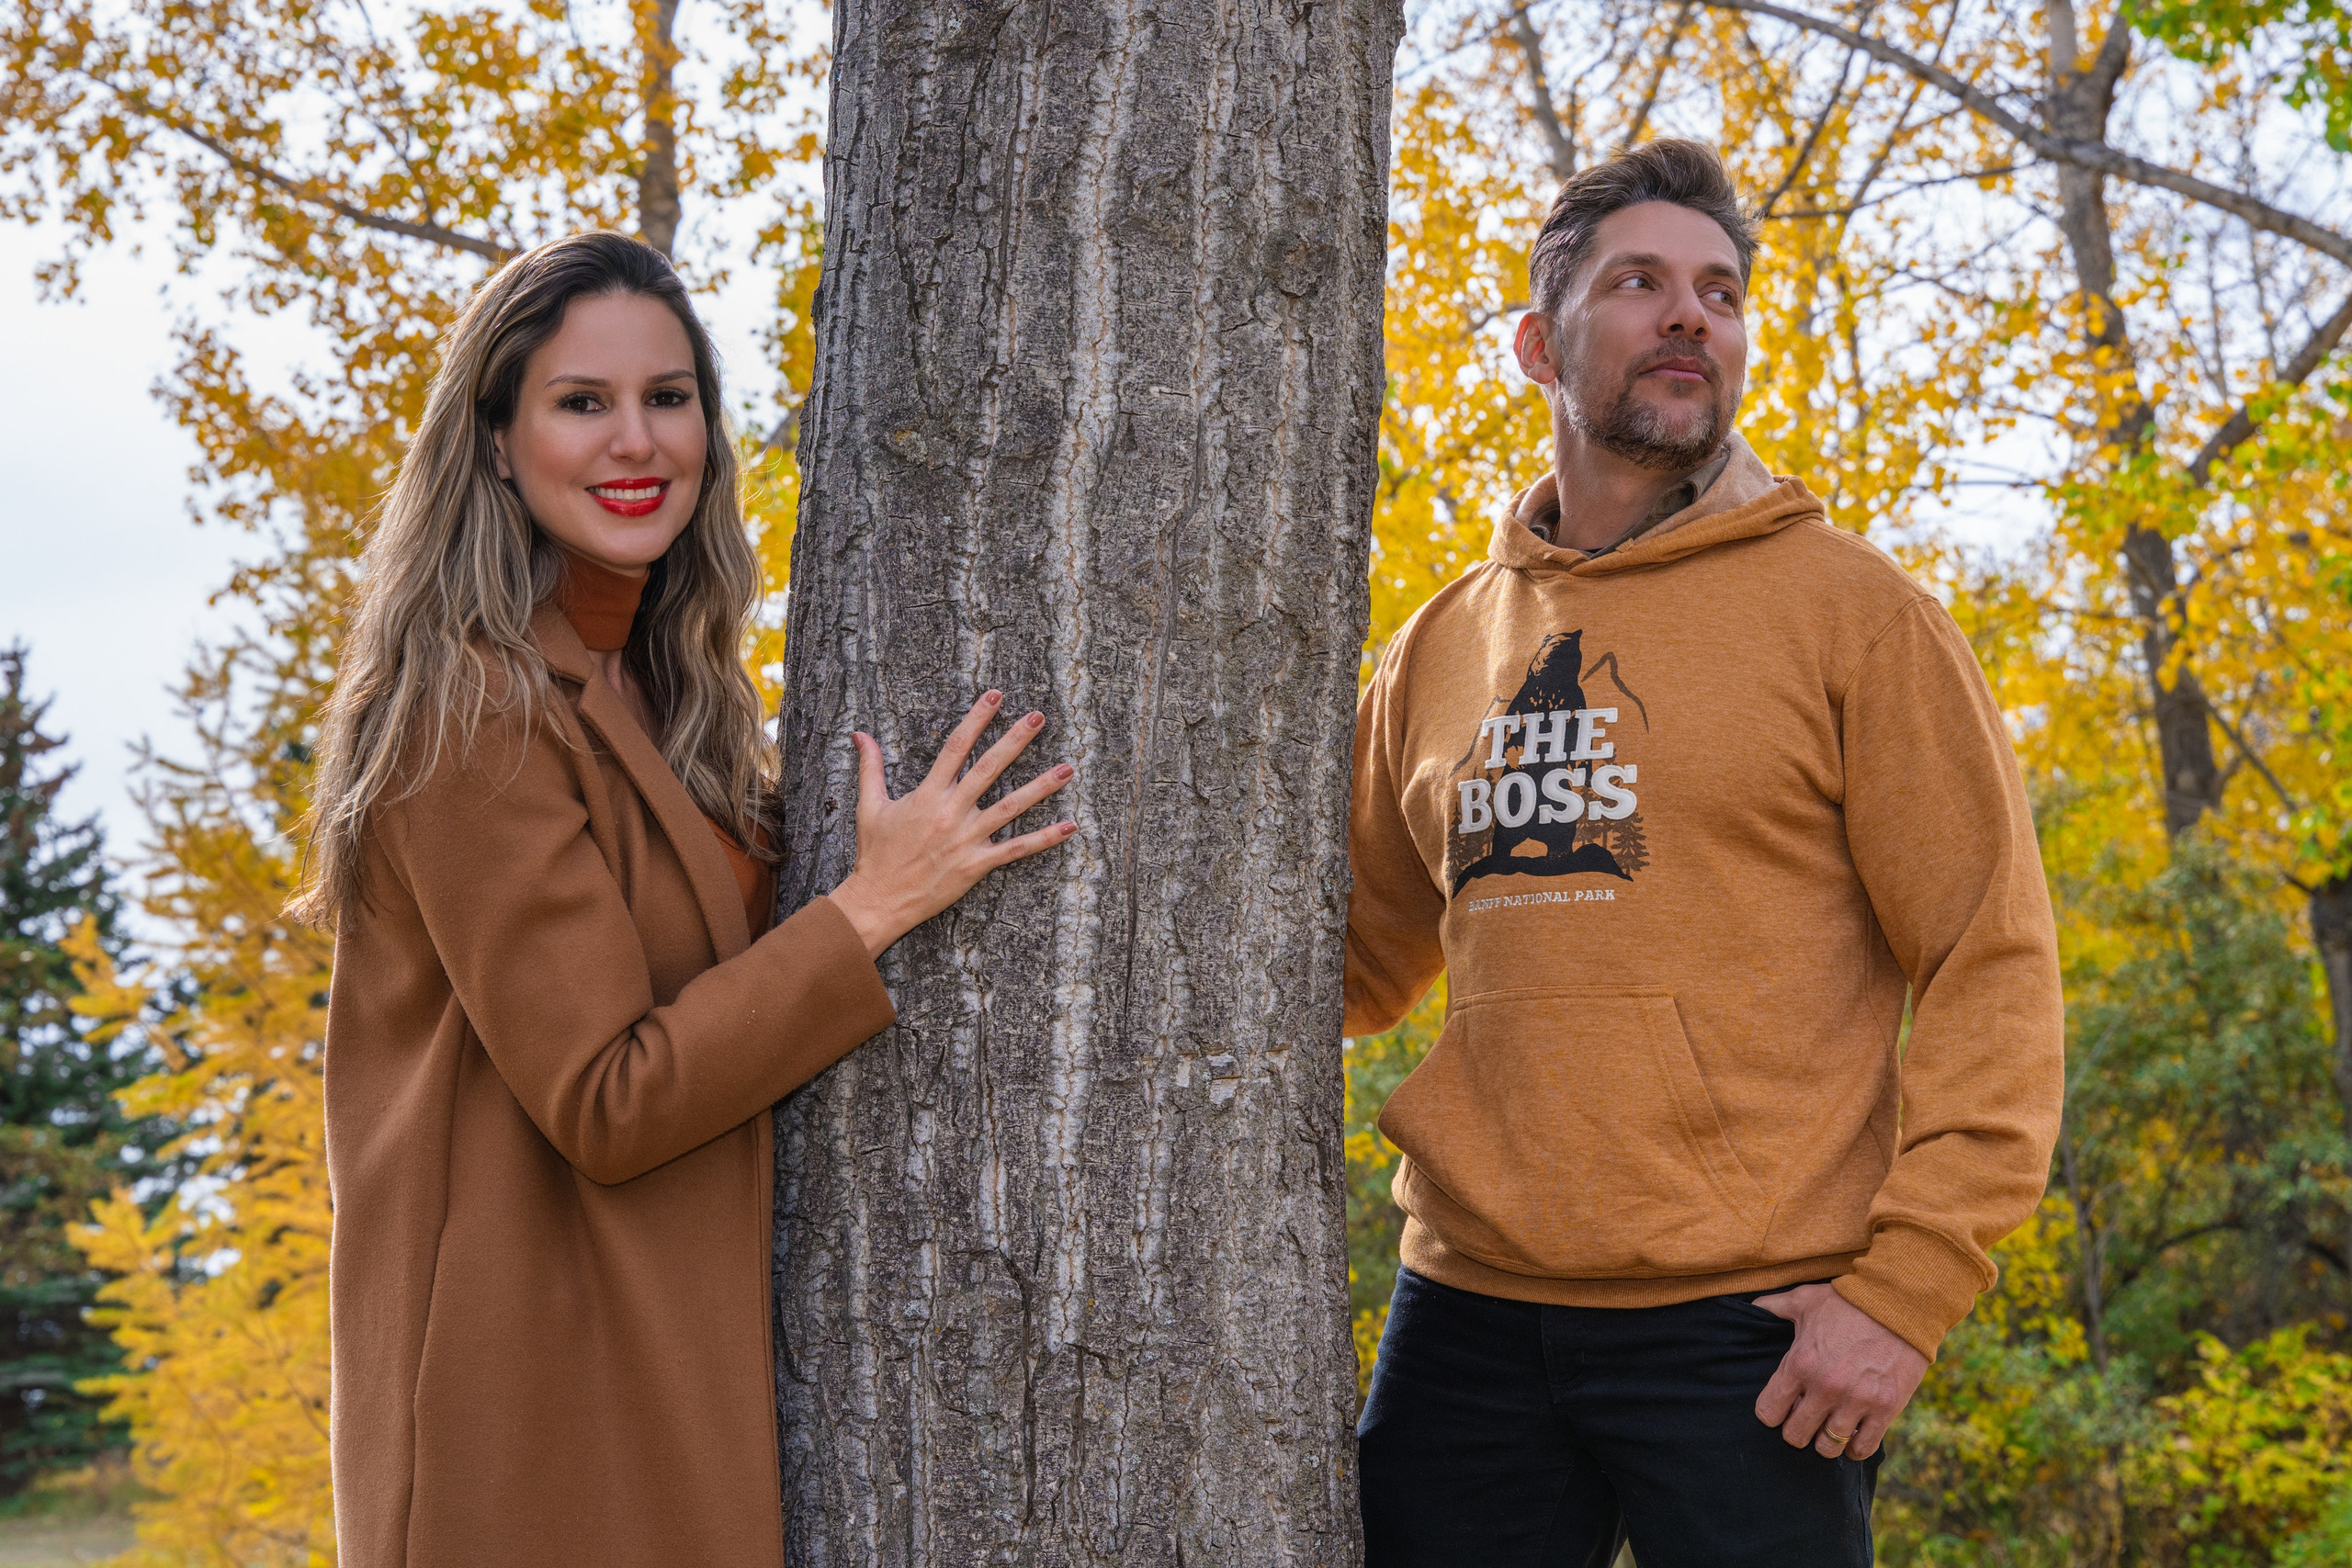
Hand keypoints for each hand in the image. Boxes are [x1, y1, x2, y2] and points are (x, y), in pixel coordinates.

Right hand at [825, 691, 1076, 956]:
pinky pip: (1016, 849)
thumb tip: (860, 733)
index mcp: (928, 794)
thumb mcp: (869, 805)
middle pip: (989, 768)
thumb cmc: (875, 852)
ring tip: (1068, 769)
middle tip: (1039, 718)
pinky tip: (1070, 826)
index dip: (977, 719)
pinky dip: (1044, 839)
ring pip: (1011, 807)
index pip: (956, 747)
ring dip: (1041, 787)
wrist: (879, 899)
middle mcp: (951, 812)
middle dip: (1015, 740)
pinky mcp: (977, 864)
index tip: (996, 697)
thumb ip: (870, 766)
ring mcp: (967, 838)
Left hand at [1751, 1283, 1927, 1460]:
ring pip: (1828, 1447)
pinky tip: (1852, 1435)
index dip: (1771, 1413)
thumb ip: (1773, 1306)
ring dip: (1825, 1441)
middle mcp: (1825, 1387)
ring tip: (1827, 1428)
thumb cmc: (1847, 1300)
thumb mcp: (1804, 1299)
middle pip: (1795, 1435)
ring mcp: (1856, 1401)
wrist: (1899, 1302)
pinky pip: (1863, 1448)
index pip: (1768, 1412)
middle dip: (1795, 1430)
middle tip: (1804, 1420)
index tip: (1781, 1407)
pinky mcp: (1885, 1408)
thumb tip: (1751, 1307)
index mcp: (1799, 1364)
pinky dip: (1854, 1447)